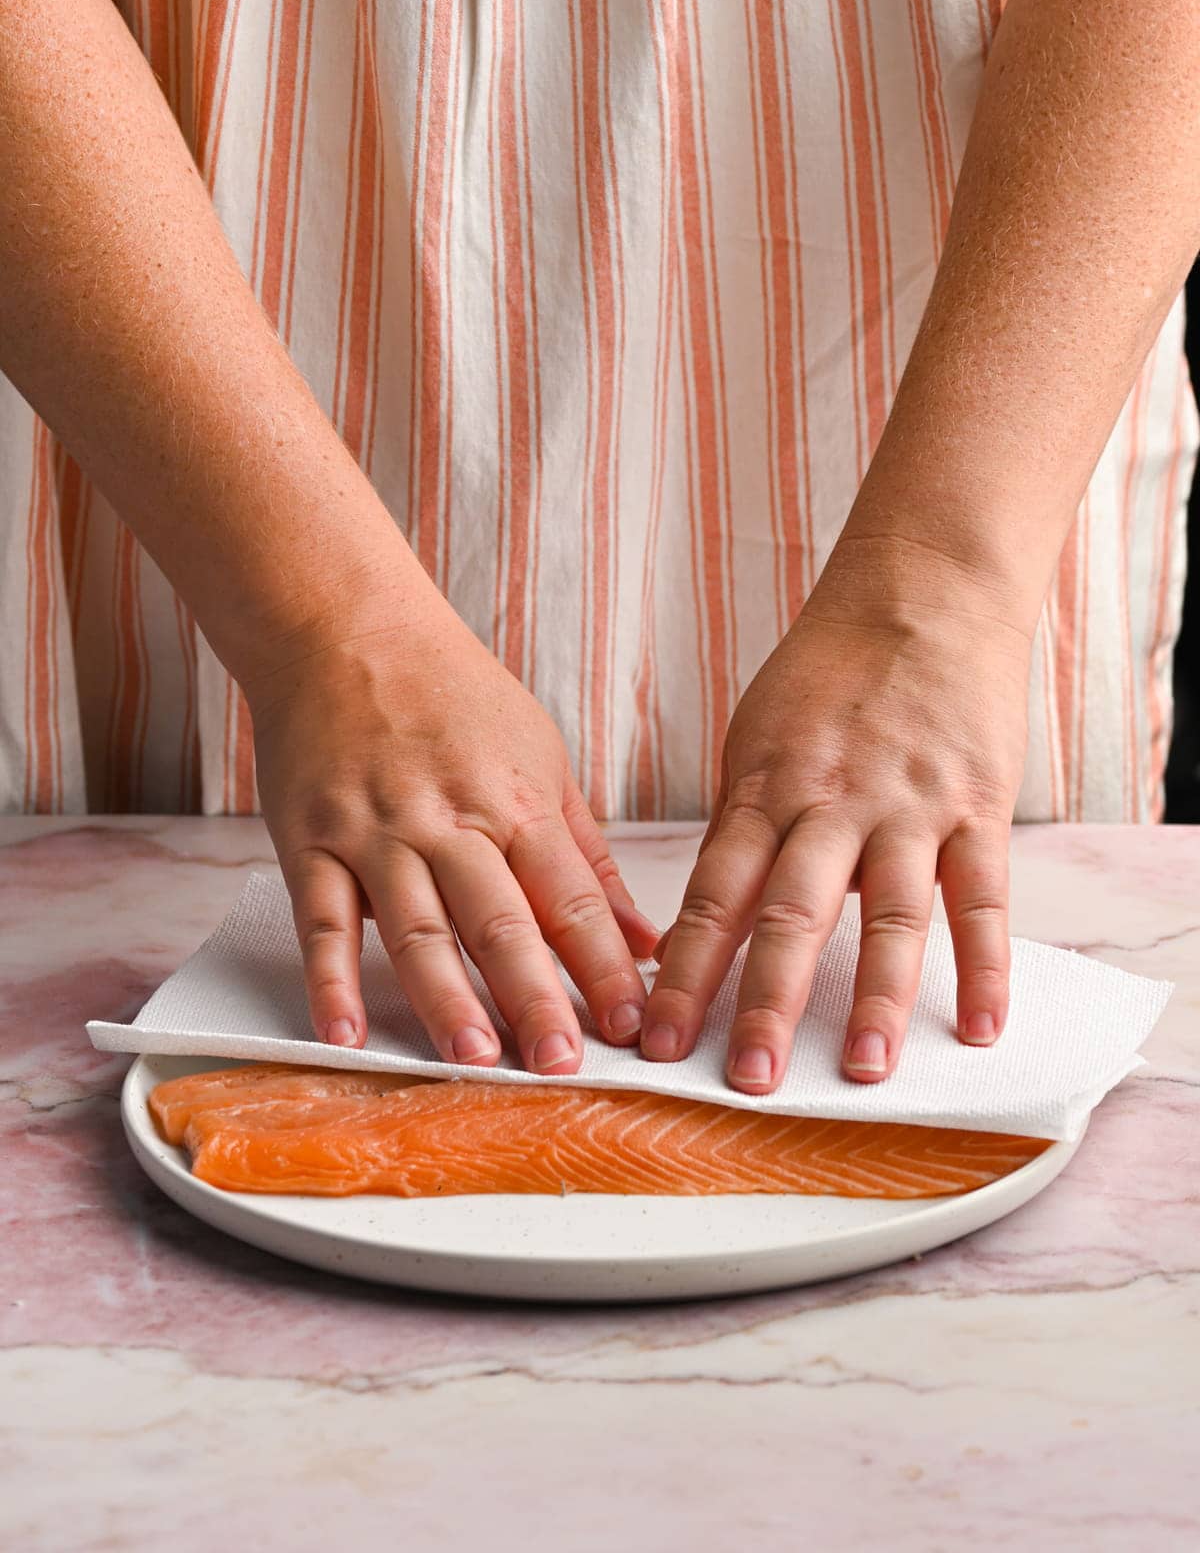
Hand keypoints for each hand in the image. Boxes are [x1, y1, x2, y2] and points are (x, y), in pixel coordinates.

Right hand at [245, 579, 659, 1072]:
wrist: (345, 627)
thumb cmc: (453, 696)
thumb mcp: (542, 759)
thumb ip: (589, 858)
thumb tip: (647, 939)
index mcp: (517, 801)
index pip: (572, 898)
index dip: (606, 966)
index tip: (637, 1025)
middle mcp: (450, 820)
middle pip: (501, 920)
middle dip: (537, 997)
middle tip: (562, 1063)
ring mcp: (377, 832)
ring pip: (417, 928)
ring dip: (446, 998)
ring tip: (474, 1059)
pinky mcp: (312, 840)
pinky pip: (322, 920)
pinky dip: (329, 980)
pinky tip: (344, 1035)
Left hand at [639, 539, 1031, 1092]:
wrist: (922, 592)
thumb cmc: (829, 673)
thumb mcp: (758, 739)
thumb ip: (743, 828)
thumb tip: (710, 922)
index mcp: (764, 790)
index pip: (714, 896)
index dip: (684, 974)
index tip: (658, 1041)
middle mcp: (829, 804)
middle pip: (791, 915)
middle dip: (766, 1002)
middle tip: (748, 1078)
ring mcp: (906, 807)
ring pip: (891, 914)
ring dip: (880, 998)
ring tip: (868, 1072)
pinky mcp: (975, 805)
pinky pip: (982, 894)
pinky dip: (985, 963)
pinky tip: (981, 1025)